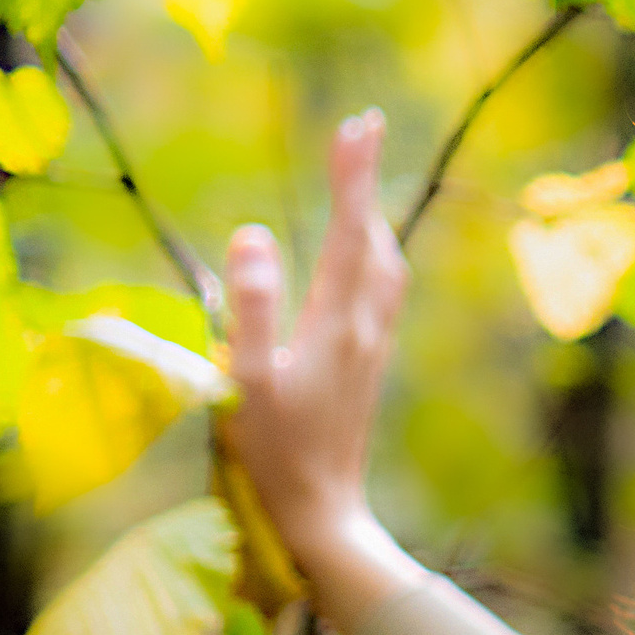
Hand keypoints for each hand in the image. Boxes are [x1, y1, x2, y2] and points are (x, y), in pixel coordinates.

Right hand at [223, 110, 427, 634]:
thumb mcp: (248, 380)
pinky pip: (382, 290)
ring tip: (358, 178)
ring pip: (385, 264)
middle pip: (373, 237)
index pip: (349, 230)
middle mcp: (366, 325)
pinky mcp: (370, 363)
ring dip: (371, 216)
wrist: (325, 511)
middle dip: (364, 182)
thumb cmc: (275, 450)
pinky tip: (363, 255)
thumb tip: (255, 233)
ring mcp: (373, 345)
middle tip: (358, 129)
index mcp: (338, 321)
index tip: (357, 123)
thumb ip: (251, 305)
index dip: (352, 174)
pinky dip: (372, 252)